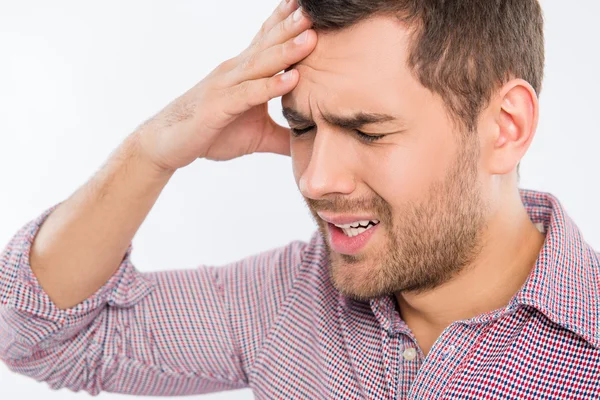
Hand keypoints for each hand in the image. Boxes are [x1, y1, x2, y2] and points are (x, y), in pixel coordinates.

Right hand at [136, 0, 315, 170]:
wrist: (167, 143)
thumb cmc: (211, 133)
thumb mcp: (257, 136)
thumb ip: (284, 136)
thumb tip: (313, 141)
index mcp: (244, 73)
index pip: (268, 41)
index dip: (287, 22)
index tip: (312, 7)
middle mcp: (235, 72)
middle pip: (268, 44)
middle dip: (293, 26)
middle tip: (318, 9)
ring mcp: (225, 87)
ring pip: (260, 64)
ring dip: (286, 50)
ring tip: (311, 37)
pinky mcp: (217, 107)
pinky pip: (247, 94)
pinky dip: (269, 86)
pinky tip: (291, 79)